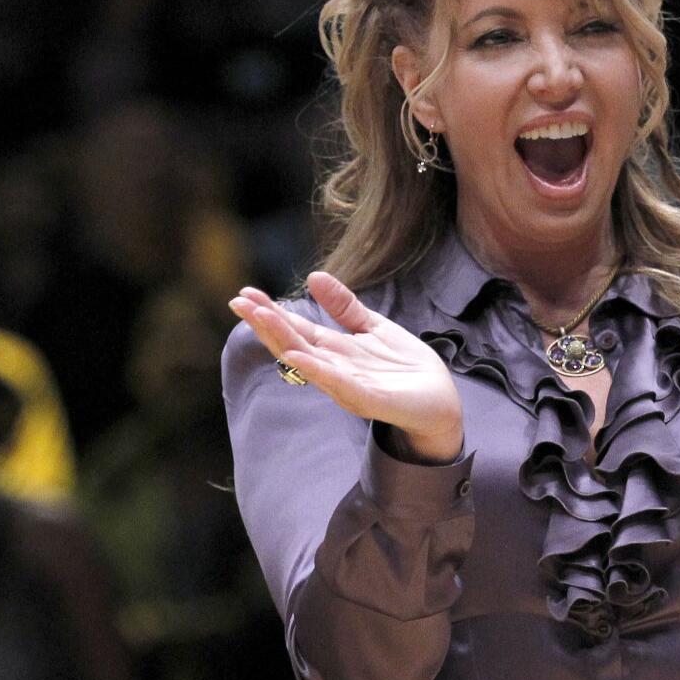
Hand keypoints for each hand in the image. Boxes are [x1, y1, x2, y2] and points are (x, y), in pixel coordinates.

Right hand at [229, 271, 463, 460]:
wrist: (441, 403)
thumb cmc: (405, 369)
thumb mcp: (373, 327)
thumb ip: (344, 307)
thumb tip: (313, 276)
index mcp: (335, 351)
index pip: (296, 329)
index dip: (270, 312)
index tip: (244, 293)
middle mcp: (335, 369)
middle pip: (293, 343)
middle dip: (266, 323)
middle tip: (239, 302)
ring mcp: (350, 386)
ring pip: (309, 363)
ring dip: (283, 341)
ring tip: (261, 319)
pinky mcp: (371, 400)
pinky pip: (341, 384)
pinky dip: (318, 370)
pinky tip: (299, 356)